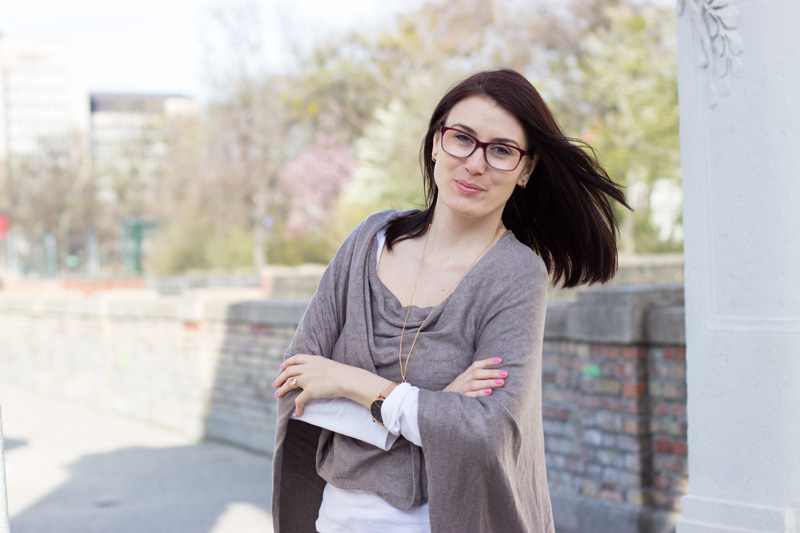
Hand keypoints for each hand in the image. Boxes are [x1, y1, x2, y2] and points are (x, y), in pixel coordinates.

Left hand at [273, 354, 391, 415]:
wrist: (347, 379)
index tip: (282, 366)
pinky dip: (297, 407)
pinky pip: (299, 400)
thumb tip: (320, 374)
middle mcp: (307, 367)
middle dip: (280, 378)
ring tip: (277, 395)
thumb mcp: (330, 365)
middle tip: (275, 384)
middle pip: (289, 371)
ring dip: (282, 390)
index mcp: (313, 360)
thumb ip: (321, 367)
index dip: (287, 363)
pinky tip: (298, 413)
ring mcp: (307, 379)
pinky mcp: (309, 391)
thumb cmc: (344, 374)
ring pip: (289, 384)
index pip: (296, 358)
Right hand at [443, 357, 507, 397]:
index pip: (475, 365)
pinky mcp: (459, 400)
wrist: (438, 406)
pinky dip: (480, 393)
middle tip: (506, 373)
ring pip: (474, 383)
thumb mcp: (461, 385)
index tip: (500, 360)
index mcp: (463, 376)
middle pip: (477, 373)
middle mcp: (461, 381)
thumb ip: (473, 380)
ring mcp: (459, 390)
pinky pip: (470, 396)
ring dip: (488, 382)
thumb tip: (491, 378)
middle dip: (492, 372)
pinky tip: (489, 393)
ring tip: (501, 382)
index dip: (488, 362)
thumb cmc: (454, 396)